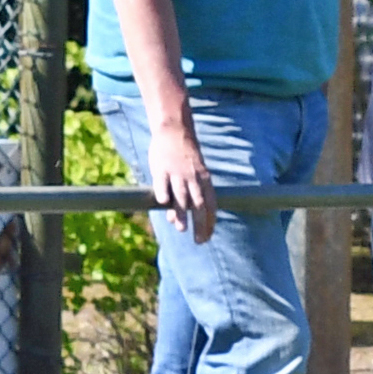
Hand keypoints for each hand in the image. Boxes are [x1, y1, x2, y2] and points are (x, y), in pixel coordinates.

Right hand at [148, 114, 216, 242]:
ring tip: (181, 229)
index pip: (211, 205)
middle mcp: (193, 179)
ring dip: (181, 213)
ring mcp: (177, 173)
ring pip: (181, 196)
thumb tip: (176, 219)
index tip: (208, 237)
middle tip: (199, 240)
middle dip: (200, 224)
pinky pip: (162, 183)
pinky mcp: (161, 168)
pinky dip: (163, 193)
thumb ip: (188, 195)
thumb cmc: (184, 158)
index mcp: (205, 180)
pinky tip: (162, 204)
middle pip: (199, 205)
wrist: (175, 133)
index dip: (210, 222)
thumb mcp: (194, 175)